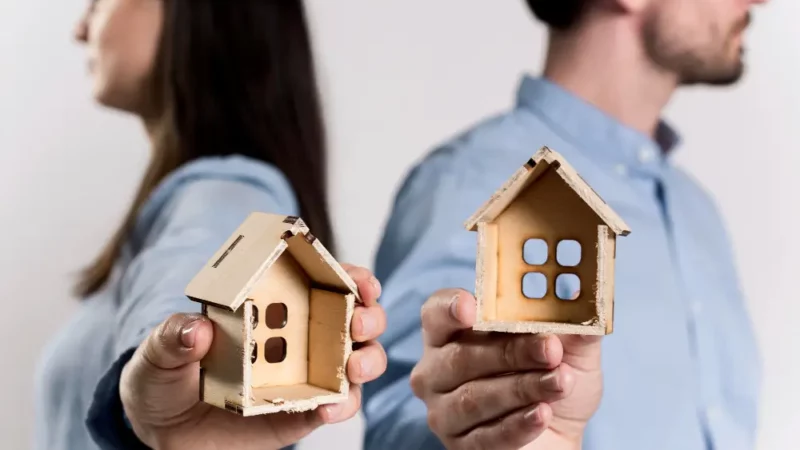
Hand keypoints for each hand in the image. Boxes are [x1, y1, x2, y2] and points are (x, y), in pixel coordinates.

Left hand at [119, 264, 387, 449]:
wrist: (164, 434)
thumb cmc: (165, 378)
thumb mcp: (159, 353)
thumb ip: (172, 338)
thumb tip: (197, 329)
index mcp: (274, 305)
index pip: (322, 280)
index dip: (350, 275)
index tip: (359, 280)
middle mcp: (300, 335)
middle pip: (353, 317)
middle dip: (369, 315)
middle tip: (359, 321)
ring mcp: (308, 374)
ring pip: (358, 359)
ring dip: (368, 358)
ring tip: (354, 367)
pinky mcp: (306, 411)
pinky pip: (338, 404)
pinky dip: (344, 404)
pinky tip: (330, 408)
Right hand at [410, 289, 601, 449]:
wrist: (560, 428)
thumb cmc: (551, 374)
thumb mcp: (568, 346)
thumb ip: (572, 324)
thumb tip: (585, 303)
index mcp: (451, 333)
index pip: (436, 313)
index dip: (449, 308)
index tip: (471, 308)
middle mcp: (437, 369)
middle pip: (460, 356)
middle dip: (509, 352)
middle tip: (550, 349)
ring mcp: (444, 411)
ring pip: (474, 398)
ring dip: (521, 388)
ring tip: (560, 382)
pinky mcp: (462, 445)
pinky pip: (486, 436)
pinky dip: (518, 424)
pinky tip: (543, 413)